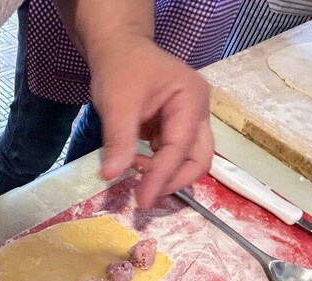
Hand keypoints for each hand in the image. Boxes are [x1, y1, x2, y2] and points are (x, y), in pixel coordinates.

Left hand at [90, 35, 213, 207]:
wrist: (118, 48)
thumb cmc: (120, 68)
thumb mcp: (116, 103)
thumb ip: (118, 140)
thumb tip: (111, 176)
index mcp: (191, 100)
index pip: (180, 149)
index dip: (162, 178)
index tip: (142, 201)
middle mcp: (199, 111)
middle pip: (198, 159)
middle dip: (173, 181)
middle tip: (144, 196)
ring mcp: (191, 119)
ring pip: (189, 159)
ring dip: (165, 174)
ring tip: (136, 174)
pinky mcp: (178, 126)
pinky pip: (174, 154)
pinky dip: (158, 165)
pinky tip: (137, 163)